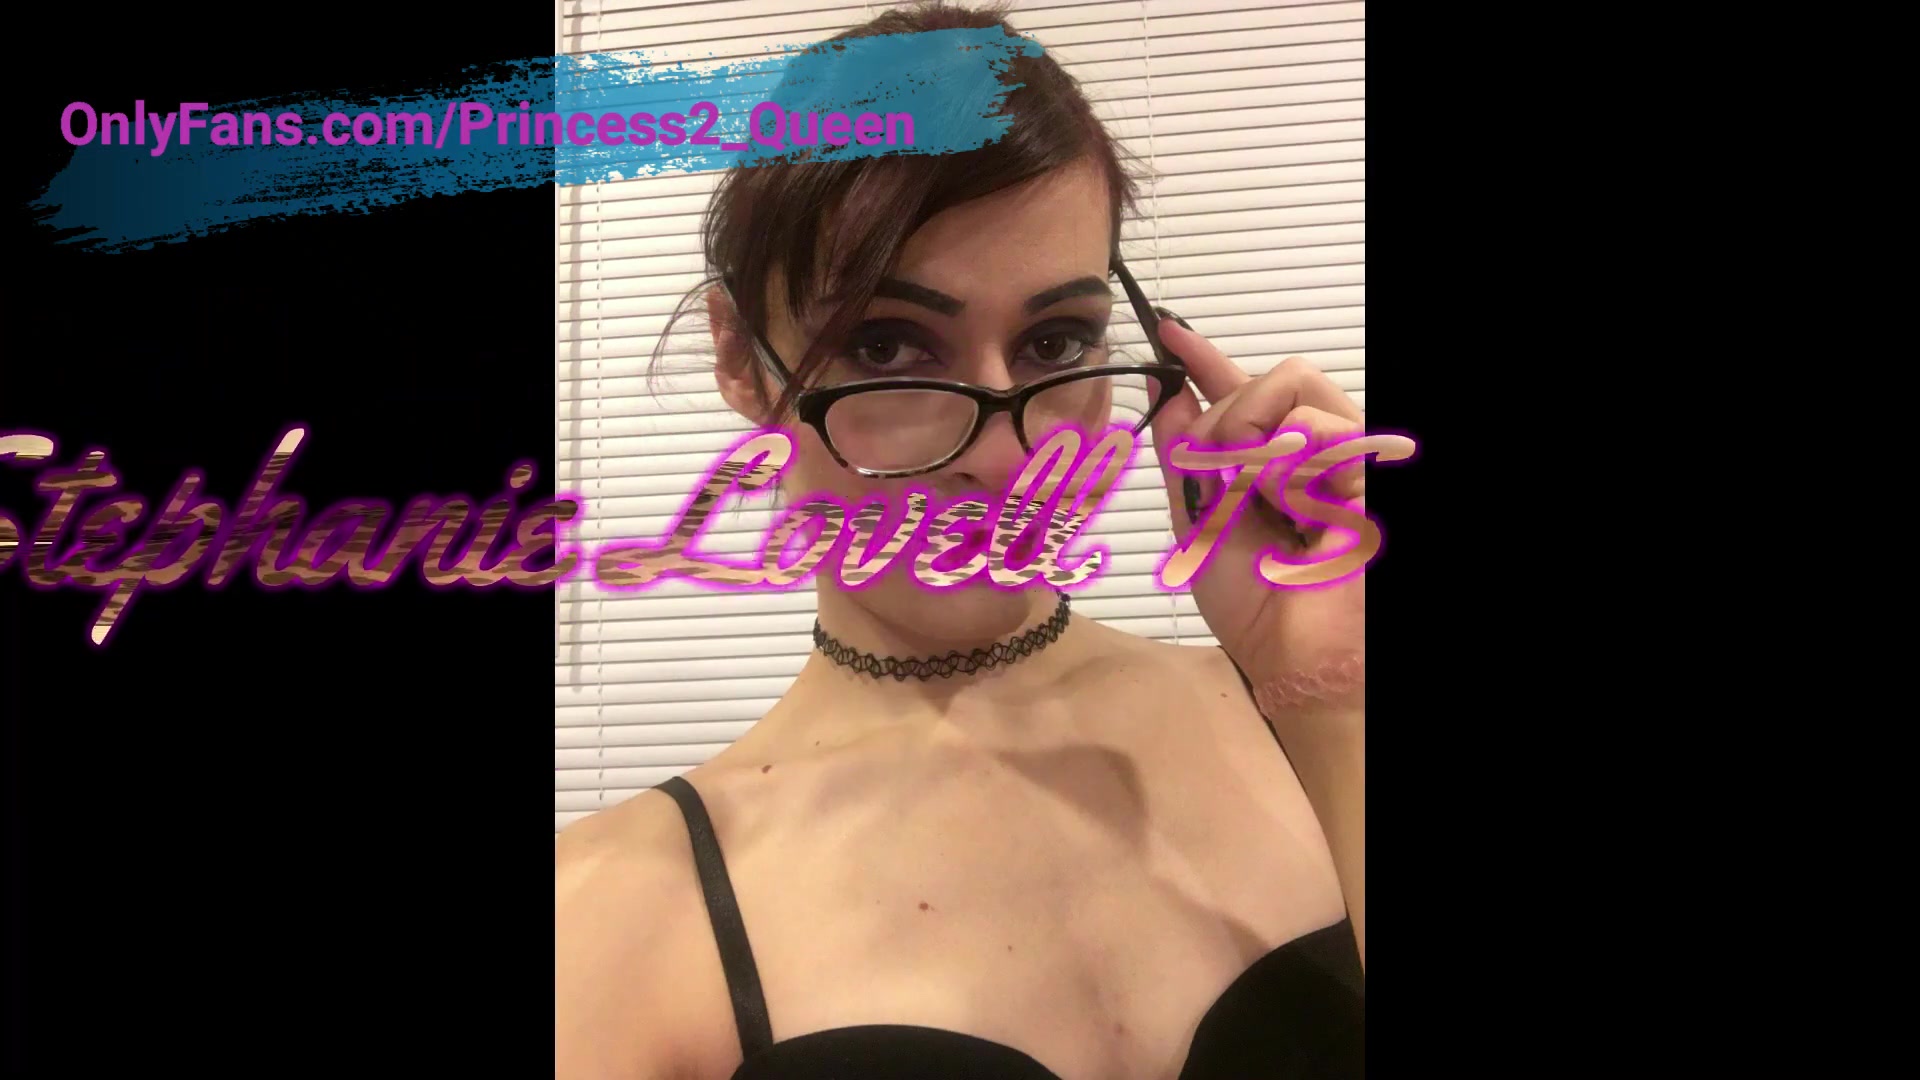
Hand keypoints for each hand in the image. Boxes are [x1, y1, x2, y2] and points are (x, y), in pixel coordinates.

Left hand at [1147, 317, 1372, 717]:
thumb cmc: (1258, 606)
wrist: (1299, 656)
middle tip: (1225, 476)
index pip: (1241, 393)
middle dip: (1226, 419)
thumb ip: (1185, 458)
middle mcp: (1310, 451)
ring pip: (1293, 385)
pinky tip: (1296, 508)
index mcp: (1268, 464)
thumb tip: (1171, 397)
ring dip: (1255, 438)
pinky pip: (1317, 425)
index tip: (1167, 330)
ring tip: (1263, 496)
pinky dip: (1288, 465)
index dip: (1204, 358)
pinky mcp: (1372, 464)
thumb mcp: (1198, 523)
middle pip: (1264, 380)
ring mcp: (1345, 454)